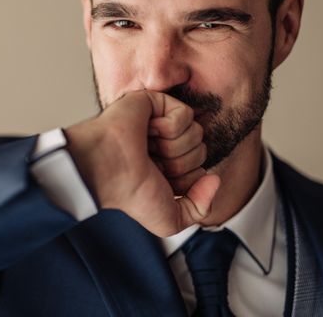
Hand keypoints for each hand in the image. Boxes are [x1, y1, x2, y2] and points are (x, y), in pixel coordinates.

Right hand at [64, 90, 219, 236]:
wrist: (108, 169)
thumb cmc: (129, 194)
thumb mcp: (169, 221)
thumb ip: (200, 209)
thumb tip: (215, 179)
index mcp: (165, 168)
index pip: (200, 171)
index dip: (185, 181)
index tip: (157, 181)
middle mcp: (163, 144)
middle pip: (201, 152)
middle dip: (181, 164)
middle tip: (151, 163)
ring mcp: (159, 122)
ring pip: (196, 133)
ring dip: (173, 146)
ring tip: (147, 147)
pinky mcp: (155, 102)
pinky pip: (186, 114)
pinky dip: (169, 127)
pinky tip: (147, 130)